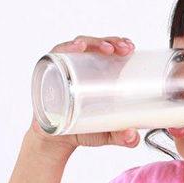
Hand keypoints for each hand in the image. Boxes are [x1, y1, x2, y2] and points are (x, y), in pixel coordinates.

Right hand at [26, 35, 139, 151]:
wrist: (56, 140)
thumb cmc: (83, 129)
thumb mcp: (106, 133)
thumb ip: (121, 136)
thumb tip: (133, 138)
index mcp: (99, 74)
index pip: (110, 50)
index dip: (120, 43)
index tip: (131, 48)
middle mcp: (82, 66)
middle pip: (97, 45)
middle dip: (111, 42)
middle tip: (123, 49)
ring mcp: (65, 67)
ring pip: (79, 45)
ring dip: (93, 42)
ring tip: (105, 48)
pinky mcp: (50, 72)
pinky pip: (56, 54)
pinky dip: (66, 48)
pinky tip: (76, 47)